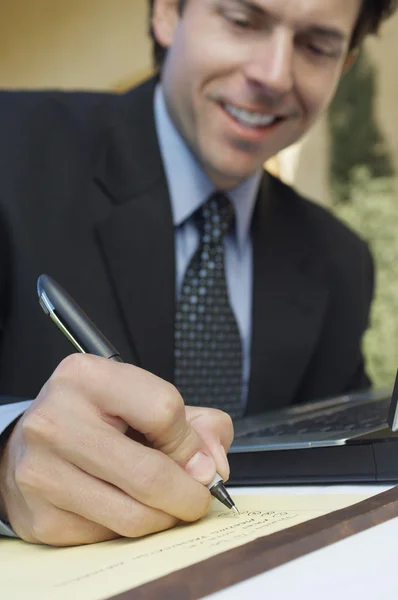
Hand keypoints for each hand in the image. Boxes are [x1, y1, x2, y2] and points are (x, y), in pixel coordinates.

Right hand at [0, 354, 232, 545]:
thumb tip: (213, 466)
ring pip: (133, 516)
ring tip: (165, 502)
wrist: (34, 440)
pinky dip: (130, 529)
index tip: (199, 460)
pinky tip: (124, 505)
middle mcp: (56, 421)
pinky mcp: (40, 516)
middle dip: (189, 495)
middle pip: (149, 474)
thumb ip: (197, 423)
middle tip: (197, 497)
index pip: (163, 411)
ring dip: (164, 517)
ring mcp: (42, 472)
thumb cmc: (96, 416)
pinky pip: (108, 537)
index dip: (192, 444)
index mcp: (88, 378)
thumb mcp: (144, 398)